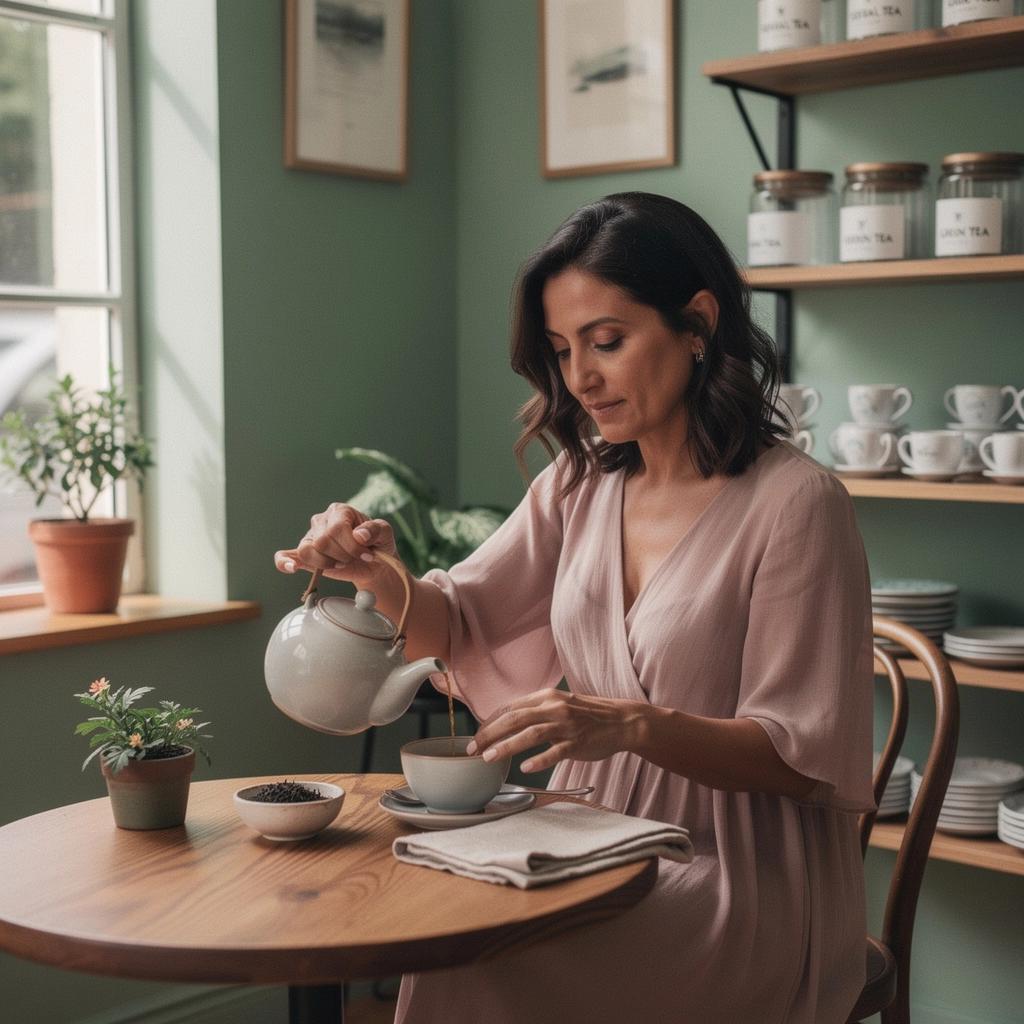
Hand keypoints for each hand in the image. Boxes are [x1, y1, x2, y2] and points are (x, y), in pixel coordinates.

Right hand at [274, 503, 399, 591]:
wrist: (373, 562)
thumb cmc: (377, 543)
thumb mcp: (385, 533)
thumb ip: (375, 530)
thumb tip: (360, 535)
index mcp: (340, 511)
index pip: (337, 528)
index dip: (352, 545)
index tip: (367, 554)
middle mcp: (322, 521)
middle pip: (322, 541)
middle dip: (342, 555)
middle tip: (354, 559)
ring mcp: (311, 537)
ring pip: (307, 550)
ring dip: (326, 562)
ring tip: (340, 563)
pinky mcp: (305, 555)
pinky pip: (285, 556)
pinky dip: (285, 562)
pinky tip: (292, 567)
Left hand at [465, 688, 645, 773]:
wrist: (621, 720)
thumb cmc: (587, 716)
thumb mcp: (558, 705)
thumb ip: (535, 712)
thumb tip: (505, 724)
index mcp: (545, 697)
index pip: (510, 707)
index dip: (489, 722)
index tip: (475, 737)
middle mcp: (554, 707)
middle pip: (515, 718)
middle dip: (490, 734)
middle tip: (473, 750)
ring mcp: (567, 725)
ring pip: (531, 733)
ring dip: (507, 746)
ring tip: (489, 758)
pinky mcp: (578, 742)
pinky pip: (556, 751)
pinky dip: (539, 759)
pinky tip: (525, 767)